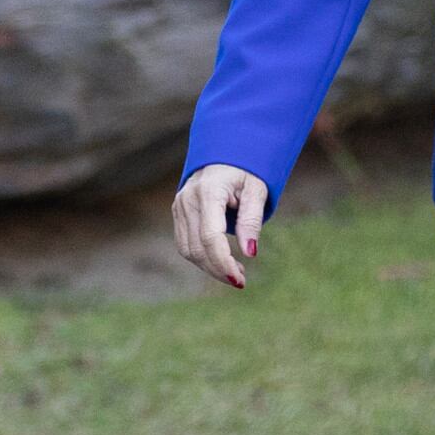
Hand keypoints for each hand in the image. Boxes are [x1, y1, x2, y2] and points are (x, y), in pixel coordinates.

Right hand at [173, 165, 268, 289]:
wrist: (225, 152)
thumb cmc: (246, 169)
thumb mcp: (257, 190)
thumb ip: (252, 220)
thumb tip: (250, 253)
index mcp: (208, 192)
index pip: (211, 237)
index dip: (223, 262)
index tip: (240, 281)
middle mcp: (188, 199)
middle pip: (197, 247)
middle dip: (218, 269)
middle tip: (241, 281)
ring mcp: (179, 206)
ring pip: (188, 249)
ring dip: (210, 267)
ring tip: (235, 272)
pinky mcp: (178, 212)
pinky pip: (185, 243)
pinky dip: (202, 258)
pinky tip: (221, 261)